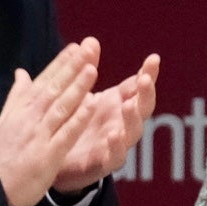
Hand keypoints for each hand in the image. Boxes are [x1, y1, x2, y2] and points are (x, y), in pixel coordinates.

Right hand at [0, 42, 99, 205]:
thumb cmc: (1, 155)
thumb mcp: (5, 120)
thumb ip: (17, 96)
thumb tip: (21, 72)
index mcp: (21, 109)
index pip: (44, 81)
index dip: (61, 63)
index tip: (76, 47)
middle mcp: (30, 117)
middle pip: (54, 88)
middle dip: (72, 67)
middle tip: (90, 48)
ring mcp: (39, 134)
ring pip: (61, 106)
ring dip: (78, 87)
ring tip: (93, 68)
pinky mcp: (48, 154)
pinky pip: (66, 132)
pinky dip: (79, 118)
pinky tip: (92, 104)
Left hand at [51, 50, 160, 193]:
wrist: (53, 159)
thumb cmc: (72, 123)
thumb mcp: (80, 94)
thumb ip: (86, 69)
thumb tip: (90, 41)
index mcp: (116, 106)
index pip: (138, 88)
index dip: (148, 74)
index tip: (153, 59)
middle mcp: (120, 124)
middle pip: (142, 109)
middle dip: (145, 94)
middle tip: (144, 80)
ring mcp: (114, 145)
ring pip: (132, 134)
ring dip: (132, 120)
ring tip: (128, 106)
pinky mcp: (101, 164)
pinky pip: (113, 158)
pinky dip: (115, 148)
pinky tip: (113, 136)